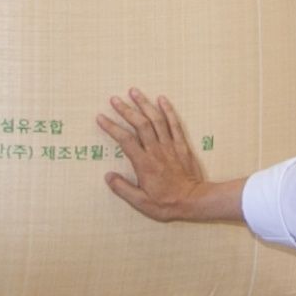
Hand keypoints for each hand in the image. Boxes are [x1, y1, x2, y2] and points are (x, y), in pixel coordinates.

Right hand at [96, 89, 206, 221]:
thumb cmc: (167, 204)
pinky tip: (162, 99)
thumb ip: (123, 189)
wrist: (195, 201)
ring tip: (134, 92)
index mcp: (144, 164)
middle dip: (126, 110)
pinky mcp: (181, 146)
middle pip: (140, 124)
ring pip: (156, 120)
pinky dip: (168, 110)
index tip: (101, 117)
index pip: (125, 140)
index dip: (112, 127)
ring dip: (144, 104)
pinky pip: (175, 124)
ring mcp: (170, 146)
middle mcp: (156, 151)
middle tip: (115, 99)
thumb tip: (108, 176)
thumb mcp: (141, 202)